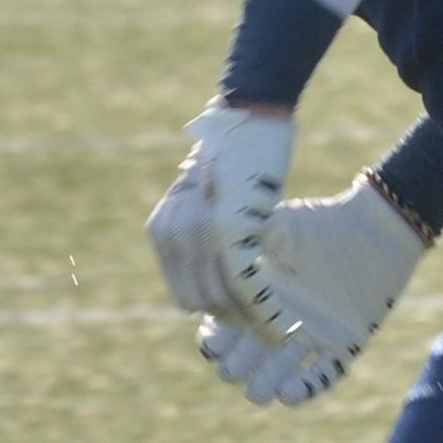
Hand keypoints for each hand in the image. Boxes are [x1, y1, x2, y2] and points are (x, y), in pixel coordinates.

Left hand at [146, 104, 296, 329]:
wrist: (249, 115)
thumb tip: (225, 285)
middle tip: (270, 326)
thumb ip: (209, 239)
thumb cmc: (239, 157)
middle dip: (237, 320)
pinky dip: (261, 310)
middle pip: (202, 300)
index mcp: (162, 229)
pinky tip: (280, 324)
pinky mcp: (222, 227)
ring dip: (252, 319)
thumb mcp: (213, 202)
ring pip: (222, 297)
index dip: (219, 313)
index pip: (185, 294)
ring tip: (279, 327)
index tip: (250, 321)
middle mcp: (170, 231)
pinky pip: (240, 283)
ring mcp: (193, 230)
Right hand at [192, 171, 433, 405]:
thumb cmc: (319, 224)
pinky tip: (288, 394)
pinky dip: (305, 388)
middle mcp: (280, 317)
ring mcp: (311, 333)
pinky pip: (322, 375)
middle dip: (237, 365)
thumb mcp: (271, 230)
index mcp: (257, 292)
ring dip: (265, 383)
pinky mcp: (344, 345)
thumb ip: (238, 245)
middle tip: (231, 369)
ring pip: (281, 371)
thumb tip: (205, 264)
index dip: (215, 337)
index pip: (225, 325)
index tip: (211, 343)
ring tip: (257, 392)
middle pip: (248, 354)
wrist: (371, 229)